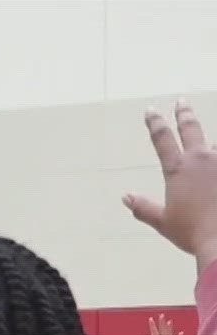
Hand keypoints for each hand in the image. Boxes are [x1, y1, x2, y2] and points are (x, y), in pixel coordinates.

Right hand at [126, 102, 216, 267]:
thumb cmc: (192, 231)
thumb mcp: (163, 221)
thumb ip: (143, 207)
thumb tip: (126, 197)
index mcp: (178, 169)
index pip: (162, 139)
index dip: (155, 123)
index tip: (151, 111)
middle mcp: (201, 159)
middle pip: (191, 129)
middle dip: (184, 114)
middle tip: (182, 103)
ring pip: (215, 145)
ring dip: (210, 144)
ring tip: (209, 145)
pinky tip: (216, 162)